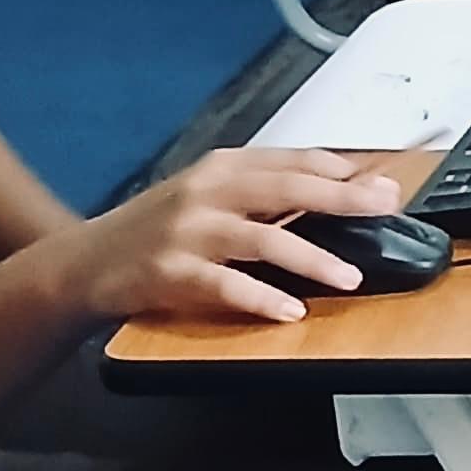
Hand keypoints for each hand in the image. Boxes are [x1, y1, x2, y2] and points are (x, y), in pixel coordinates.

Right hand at [43, 149, 405, 324]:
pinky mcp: (170, 273)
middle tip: (385, 209)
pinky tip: (290, 310)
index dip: (343, 170)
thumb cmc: (160, 228)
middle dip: (341, 199)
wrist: (85, 261)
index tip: (386, 183)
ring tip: (350, 276)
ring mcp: (187, 232)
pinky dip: (261, 298)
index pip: (292, 160)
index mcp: (223, 167)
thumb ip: (265, 191)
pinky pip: (224, 286)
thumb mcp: (210, 196)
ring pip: (261, 239)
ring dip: (311, 257)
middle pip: (285, 190)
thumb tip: (340, 188)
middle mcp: (206, 192)